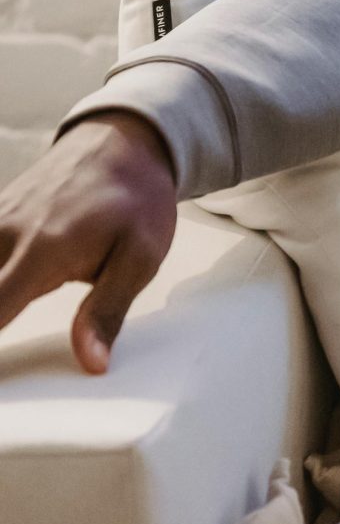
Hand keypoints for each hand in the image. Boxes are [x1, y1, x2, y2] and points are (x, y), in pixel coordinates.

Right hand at [0, 113, 178, 373]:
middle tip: (21, 353)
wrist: (123, 143)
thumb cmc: (137, 200)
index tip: (0, 380)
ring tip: (13, 311)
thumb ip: (107, 311)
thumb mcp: (141, 257)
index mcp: (42, 251)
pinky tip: (8, 288)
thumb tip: (91, 363)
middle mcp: (3, 235)